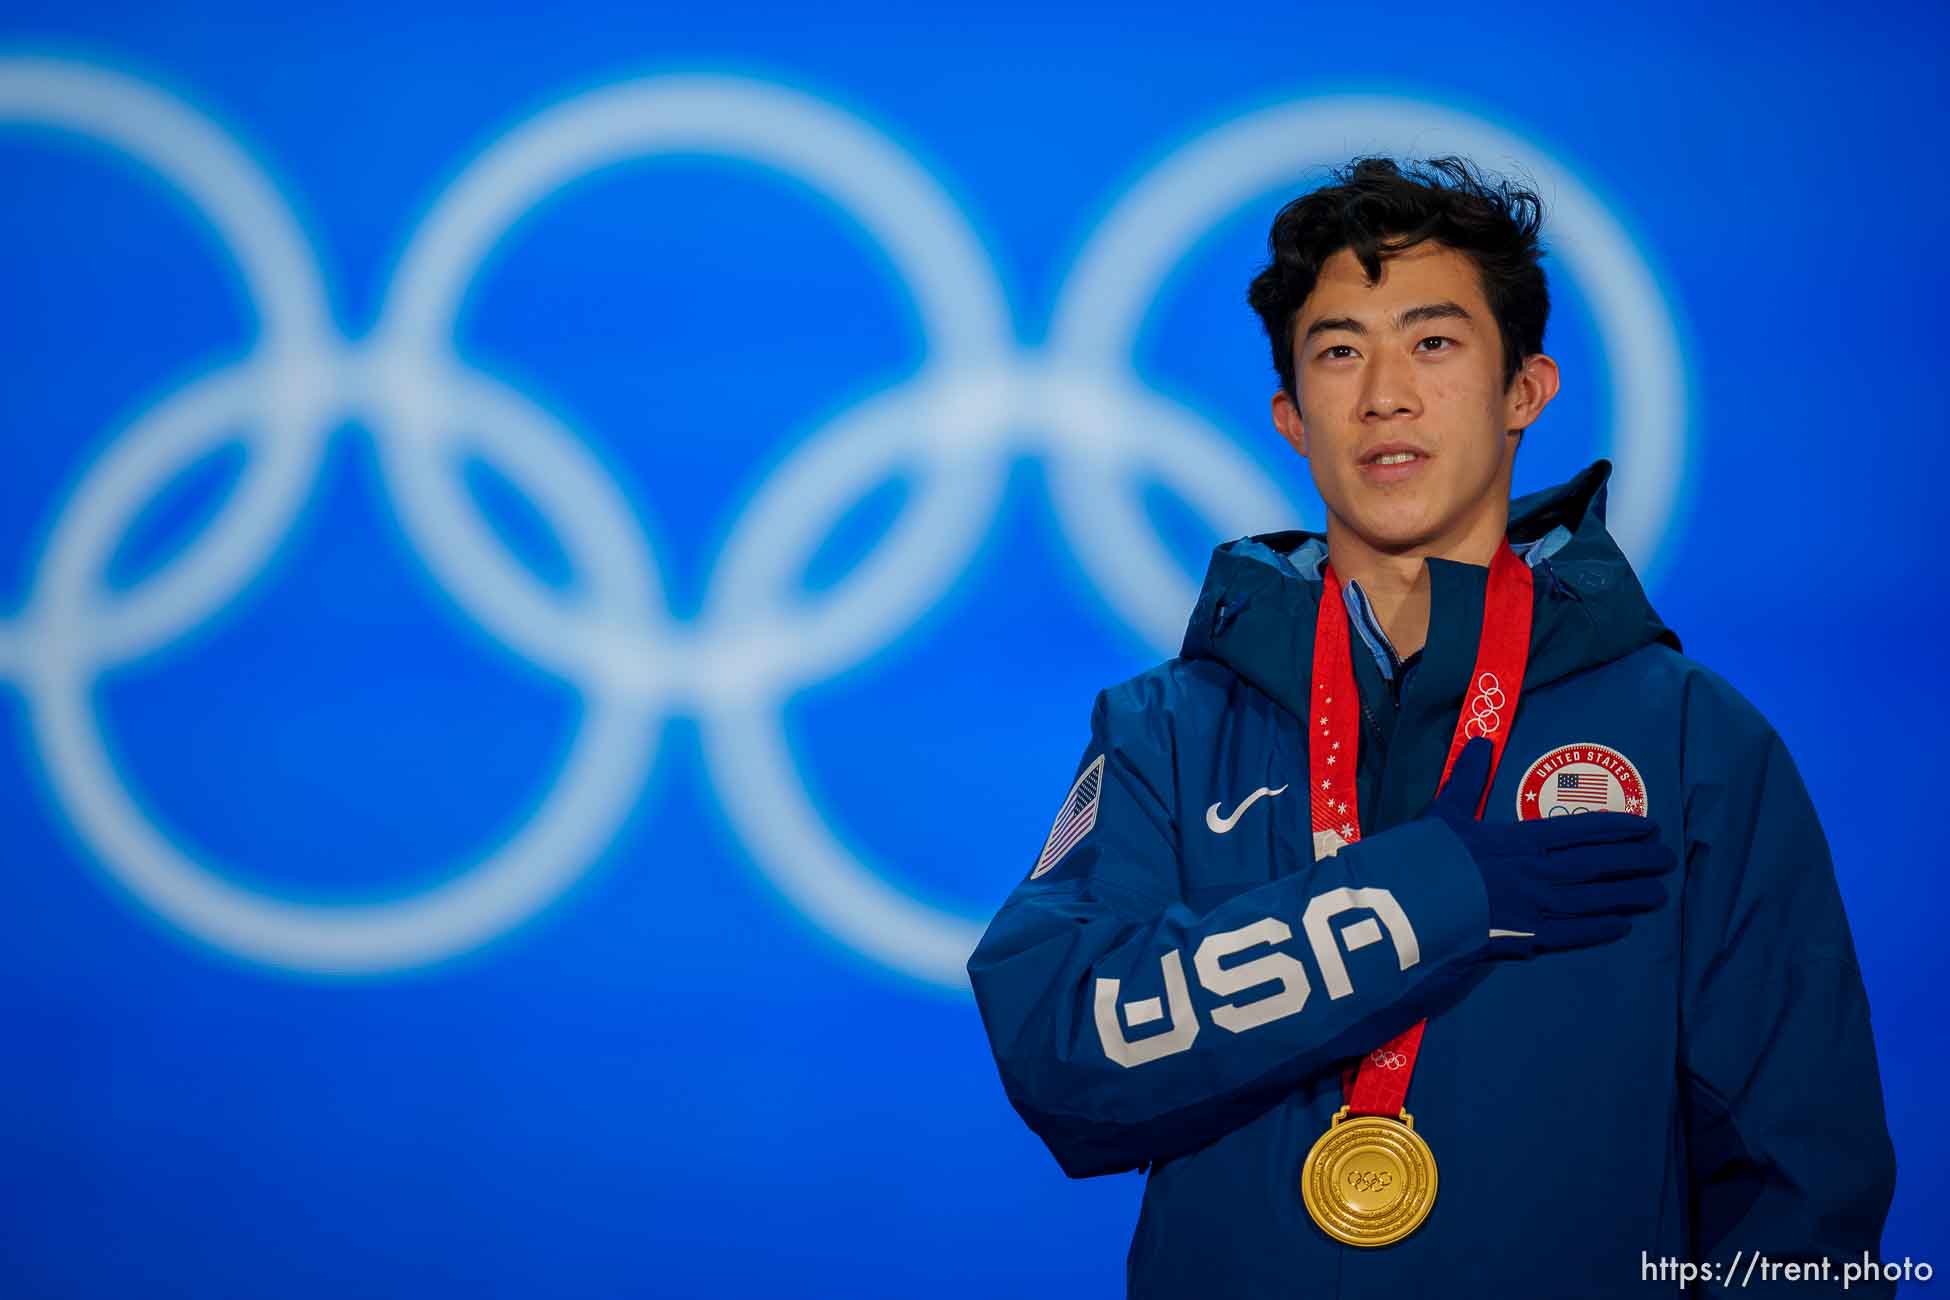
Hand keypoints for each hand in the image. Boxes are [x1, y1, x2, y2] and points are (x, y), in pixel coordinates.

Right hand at [1423, 736, 1675, 957]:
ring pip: (1597, 901)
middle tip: (1667, 859)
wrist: (1413, 905)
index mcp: (1523, 840)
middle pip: (1600, 865)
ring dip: (1630, 896)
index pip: (1583, 830)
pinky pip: (1575, 934)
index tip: (1649, 826)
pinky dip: (1601, 930)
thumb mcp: (1446, 811)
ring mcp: (1538, 908)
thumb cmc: (1428, 857)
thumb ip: (1468, 779)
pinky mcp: (1528, 939)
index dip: (1619, 828)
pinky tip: (1623, 927)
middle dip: (1637, 861)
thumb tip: (1481, 741)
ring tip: (1658, 894)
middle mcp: (1540, 872)